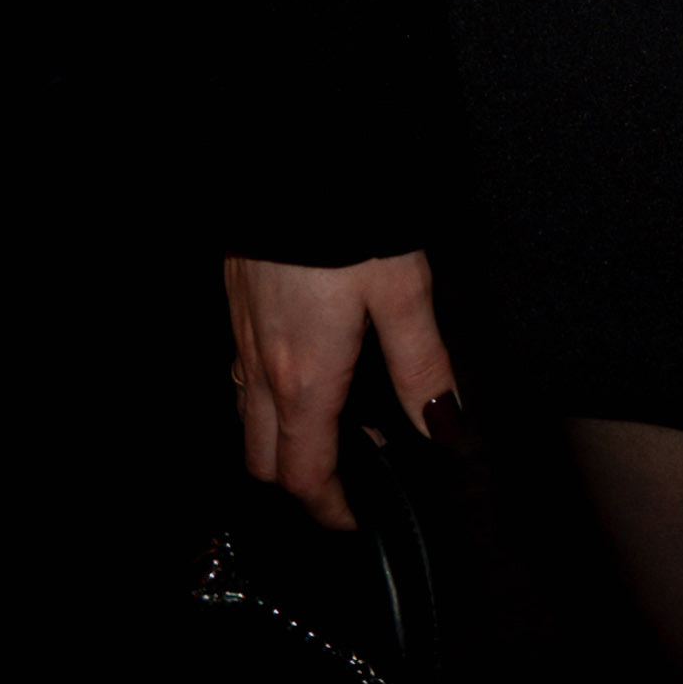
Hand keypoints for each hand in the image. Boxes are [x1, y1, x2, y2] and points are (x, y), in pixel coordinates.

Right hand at [219, 252, 455, 527]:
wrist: (288, 161)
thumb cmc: (348, 225)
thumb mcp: (405, 294)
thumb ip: (424, 366)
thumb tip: (446, 429)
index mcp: (304, 382)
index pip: (304, 475)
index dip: (329, 510)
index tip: (357, 523)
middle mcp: (260, 371)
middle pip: (262, 459)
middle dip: (299, 483)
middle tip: (348, 480)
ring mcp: (241, 339)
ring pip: (245, 417)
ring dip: (280, 439)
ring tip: (336, 425)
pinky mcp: (236, 307)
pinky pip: (239, 375)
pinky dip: (266, 396)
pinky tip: (305, 368)